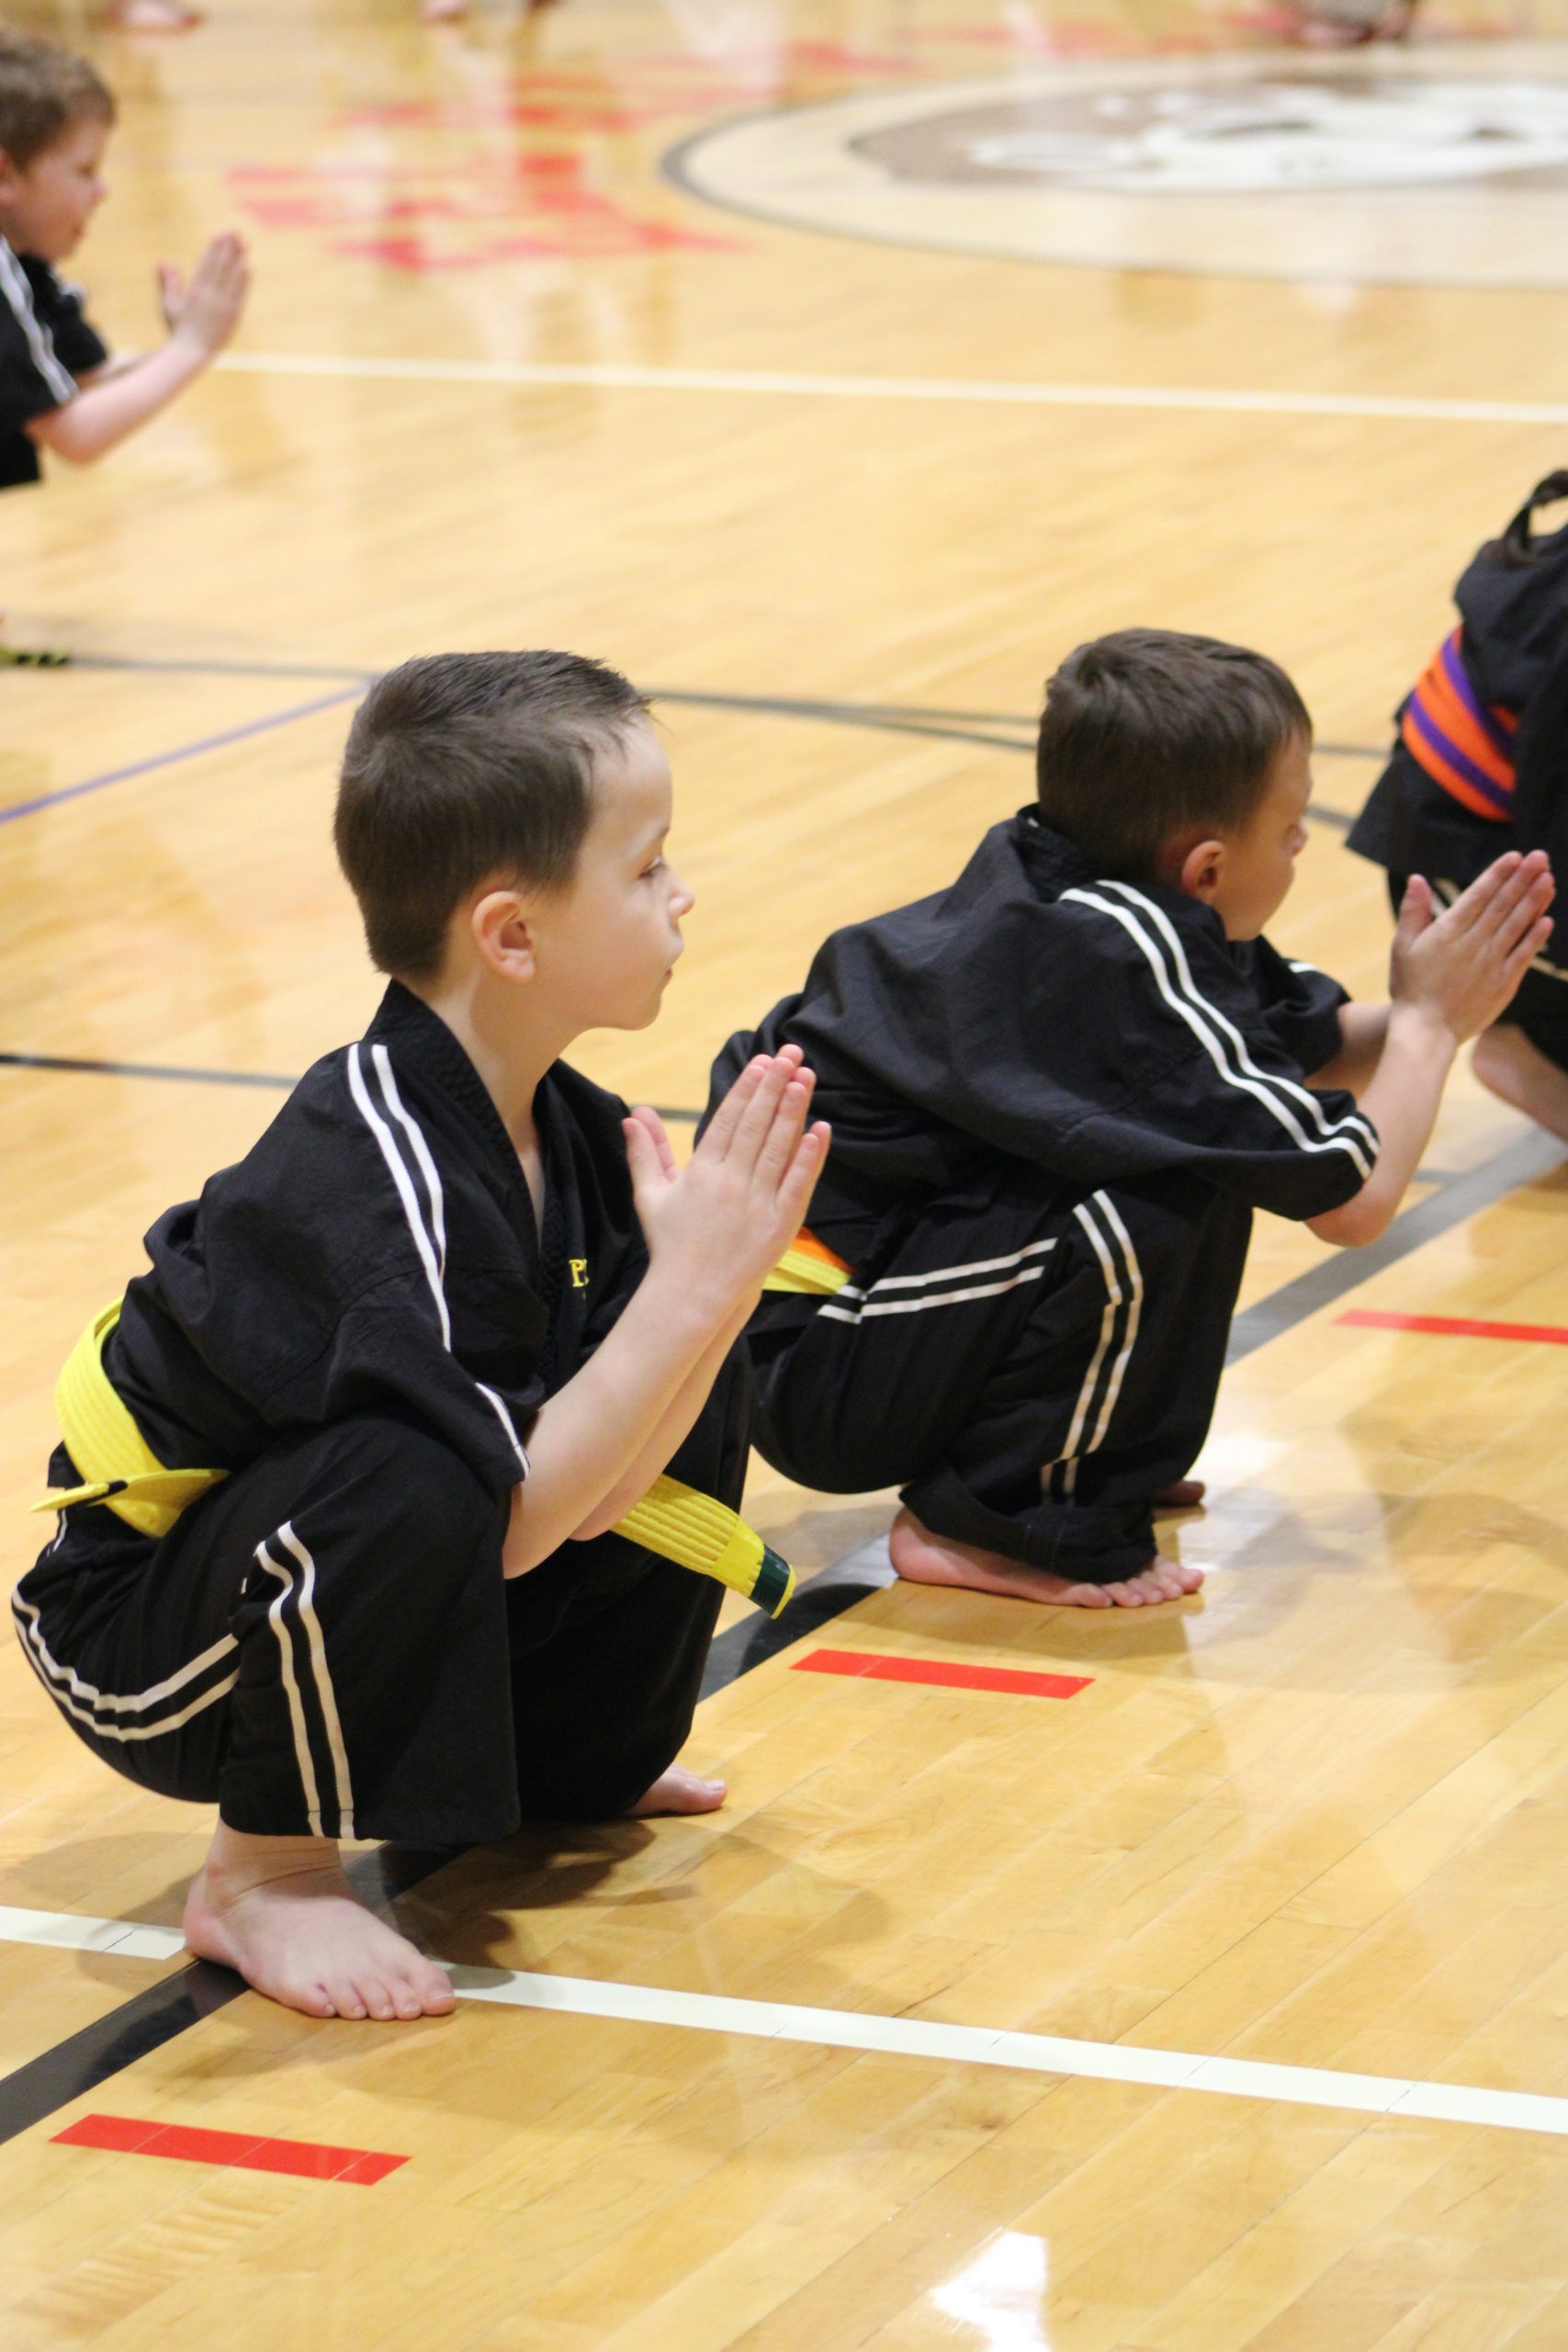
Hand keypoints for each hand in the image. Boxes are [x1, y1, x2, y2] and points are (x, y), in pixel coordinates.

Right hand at [164, 233, 249, 356]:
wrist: (191, 354)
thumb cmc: (178, 330)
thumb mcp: (168, 305)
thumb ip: (167, 282)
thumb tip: (162, 261)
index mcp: (194, 291)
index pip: (206, 264)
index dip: (214, 248)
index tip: (220, 234)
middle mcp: (209, 296)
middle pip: (221, 266)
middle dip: (229, 247)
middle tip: (236, 231)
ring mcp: (222, 306)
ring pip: (232, 278)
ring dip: (239, 258)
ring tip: (245, 243)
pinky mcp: (233, 316)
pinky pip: (240, 295)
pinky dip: (244, 281)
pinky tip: (248, 268)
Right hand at [623, 1049, 828, 1322]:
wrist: (691, 1294)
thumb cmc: (670, 1244)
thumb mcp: (650, 1195)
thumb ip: (644, 1152)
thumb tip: (633, 1114)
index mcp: (701, 1171)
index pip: (728, 1120)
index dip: (746, 1088)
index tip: (761, 1061)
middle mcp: (730, 1182)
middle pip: (757, 1125)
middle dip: (774, 1085)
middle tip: (790, 1053)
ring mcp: (757, 1204)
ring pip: (779, 1147)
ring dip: (793, 1110)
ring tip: (805, 1077)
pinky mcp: (779, 1225)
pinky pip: (797, 1184)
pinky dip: (809, 1157)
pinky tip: (819, 1129)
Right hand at [1389, 852, 1554, 1043]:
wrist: (1426, 1030)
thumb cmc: (1410, 987)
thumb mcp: (1402, 946)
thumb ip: (1413, 912)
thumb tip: (1417, 878)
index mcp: (1448, 932)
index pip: (1479, 896)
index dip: (1499, 874)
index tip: (1516, 856)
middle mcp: (1474, 944)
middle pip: (1503, 905)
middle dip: (1523, 879)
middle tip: (1541, 857)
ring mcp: (1491, 964)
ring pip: (1517, 925)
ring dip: (1535, 901)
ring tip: (1549, 879)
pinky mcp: (1503, 984)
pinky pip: (1523, 955)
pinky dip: (1536, 937)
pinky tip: (1547, 920)